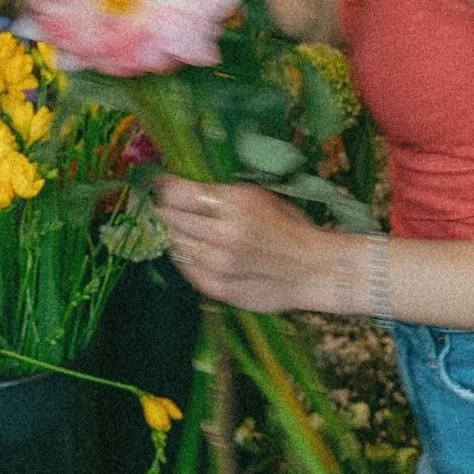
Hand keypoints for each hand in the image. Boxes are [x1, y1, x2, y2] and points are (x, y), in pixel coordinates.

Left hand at [155, 175, 342, 313]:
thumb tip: (183, 187)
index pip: (176, 193)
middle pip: (169, 219)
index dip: (162, 187)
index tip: (159, 184)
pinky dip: (185, 257)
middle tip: (166, 206)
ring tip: (184, 229)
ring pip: (174, 244)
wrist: (314, 269)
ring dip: (174, 234)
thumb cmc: (289, 226)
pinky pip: (185, 269)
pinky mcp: (217, 288)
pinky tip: (196, 250)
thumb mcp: (257, 196)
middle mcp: (222, 234)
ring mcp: (218, 265)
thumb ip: (220, 194)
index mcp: (234, 203)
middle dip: (165, 209)